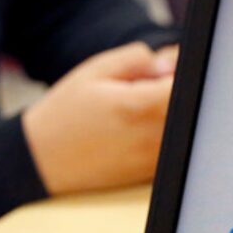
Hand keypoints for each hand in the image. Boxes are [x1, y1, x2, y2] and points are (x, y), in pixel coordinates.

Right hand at [22, 42, 177, 195]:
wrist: (40, 160)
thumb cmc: (66, 112)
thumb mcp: (95, 70)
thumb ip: (137, 58)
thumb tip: (170, 62)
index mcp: (140, 106)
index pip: (187, 83)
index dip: (182, 70)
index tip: (167, 67)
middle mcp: (153, 137)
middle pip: (191, 105)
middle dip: (177, 90)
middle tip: (151, 85)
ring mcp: (154, 160)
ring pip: (184, 128)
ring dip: (171, 113)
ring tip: (139, 109)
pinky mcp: (149, 174)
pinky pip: (172, 147)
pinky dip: (163, 132)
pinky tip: (135, 128)